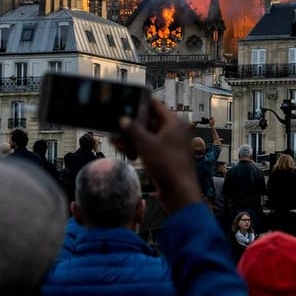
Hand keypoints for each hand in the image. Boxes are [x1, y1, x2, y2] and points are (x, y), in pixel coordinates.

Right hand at [119, 99, 199, 213]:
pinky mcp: (167, 156)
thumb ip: (133, 129)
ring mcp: (171, 144)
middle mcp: (174, 131)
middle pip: (150, 121)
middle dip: (133, 124)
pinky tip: (126, 150)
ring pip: (149, 135)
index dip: (140, 103)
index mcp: (174, 122)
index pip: (155, 105)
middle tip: (117, 124)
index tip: (127, 102)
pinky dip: (140, 147)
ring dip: (133, 137)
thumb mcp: (145, 144)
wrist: (179, 192)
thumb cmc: (169, 166)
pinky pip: (151, 146)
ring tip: (116, 139)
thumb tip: (125, 120)